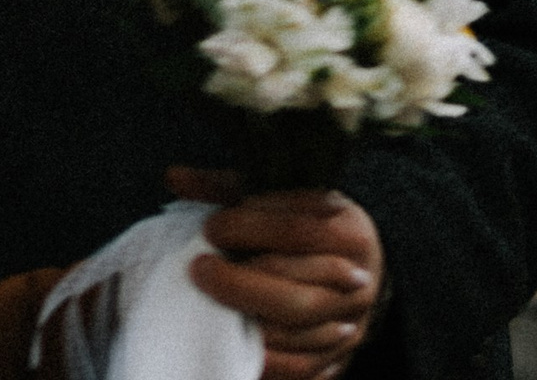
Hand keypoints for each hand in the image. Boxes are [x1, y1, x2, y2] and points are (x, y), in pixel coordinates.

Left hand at [167, 167, 381, 379]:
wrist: (363, 265)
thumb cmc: (310, 223)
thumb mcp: (281, 196)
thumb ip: (228, 188)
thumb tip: (172, 177)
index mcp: (348, 230)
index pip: (296, 231)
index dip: (250, 229)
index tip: (210, 229)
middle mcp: (358, 279)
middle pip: (296, 288)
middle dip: (241, 283)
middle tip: (199, 270)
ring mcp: (353, 322)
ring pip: (298, 330)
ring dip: (252, 321)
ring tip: (213, 307)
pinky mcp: (342, 356)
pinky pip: (303, 367)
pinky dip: (269, 360)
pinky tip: (239, 343)